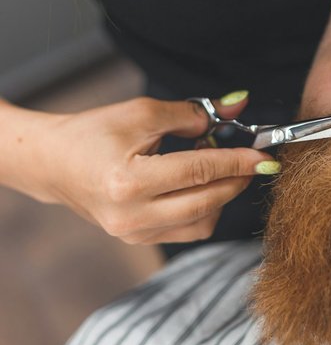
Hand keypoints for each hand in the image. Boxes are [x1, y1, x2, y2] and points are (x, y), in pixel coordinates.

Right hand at [34, 92, 276, 243]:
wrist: (53, 163)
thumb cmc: (94, 133)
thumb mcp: (143, 112)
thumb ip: (194, 113)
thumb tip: (238, 104)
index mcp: (129, 182)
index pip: (200, 172)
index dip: (238, 161)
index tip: (264, 154)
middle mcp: (132, 215)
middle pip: (207, 202)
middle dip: (237, 180)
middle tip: (251, 159)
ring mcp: (134, 234)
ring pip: (203, 222)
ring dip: (221, 196)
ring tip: (217, 167)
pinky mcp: (138, 240)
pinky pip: (188, 230)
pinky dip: (204, 207)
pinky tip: (200, 184)